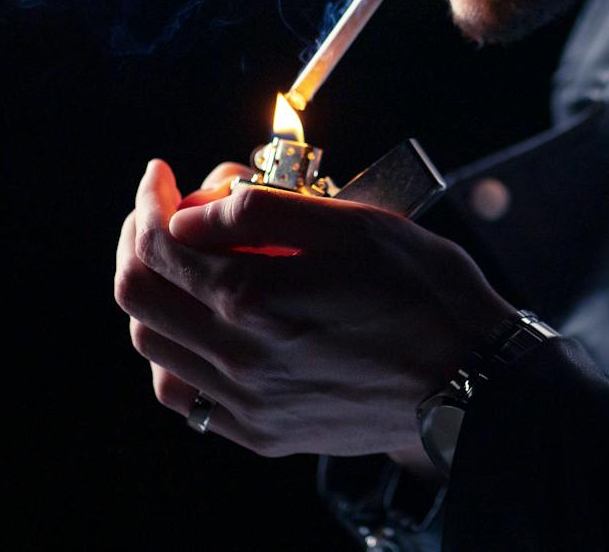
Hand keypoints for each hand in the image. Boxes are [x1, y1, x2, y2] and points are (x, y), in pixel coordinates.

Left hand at [113, 159, 514, 461]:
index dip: (150, 198)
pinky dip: (172, 353)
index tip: (161, 176)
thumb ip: (264, 209)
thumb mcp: (354, 223)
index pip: (159, 241)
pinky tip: (200, 326)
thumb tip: (194, 209)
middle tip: (161, 210)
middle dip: (138, 238)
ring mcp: (247, 401)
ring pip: (152, 345)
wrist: (470, 382)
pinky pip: (183, 395)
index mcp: (255, 297)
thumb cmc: (426, 293)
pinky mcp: (261, 431)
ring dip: (152, 292)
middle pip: (139, 292)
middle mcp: (239, 356)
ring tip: (182, 262)